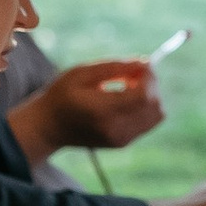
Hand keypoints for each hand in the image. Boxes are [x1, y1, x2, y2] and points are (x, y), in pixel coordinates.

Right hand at [11, 61, 165, 165]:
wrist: (49, 127)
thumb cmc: (62, 95)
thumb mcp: (82, 73)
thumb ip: (115, 67)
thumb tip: (145, 63)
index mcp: (101, 111)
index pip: (143, 96)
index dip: (149, 77)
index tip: (141, 64)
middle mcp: (115, 129)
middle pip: (154, 106)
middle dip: (151, 84)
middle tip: (132, 73)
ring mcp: (121, 139)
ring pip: (157, 115)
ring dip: (150, 95)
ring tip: (128, 86)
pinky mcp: (123, 142)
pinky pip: (149, 121)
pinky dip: (145, 106)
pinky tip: (126, 98)